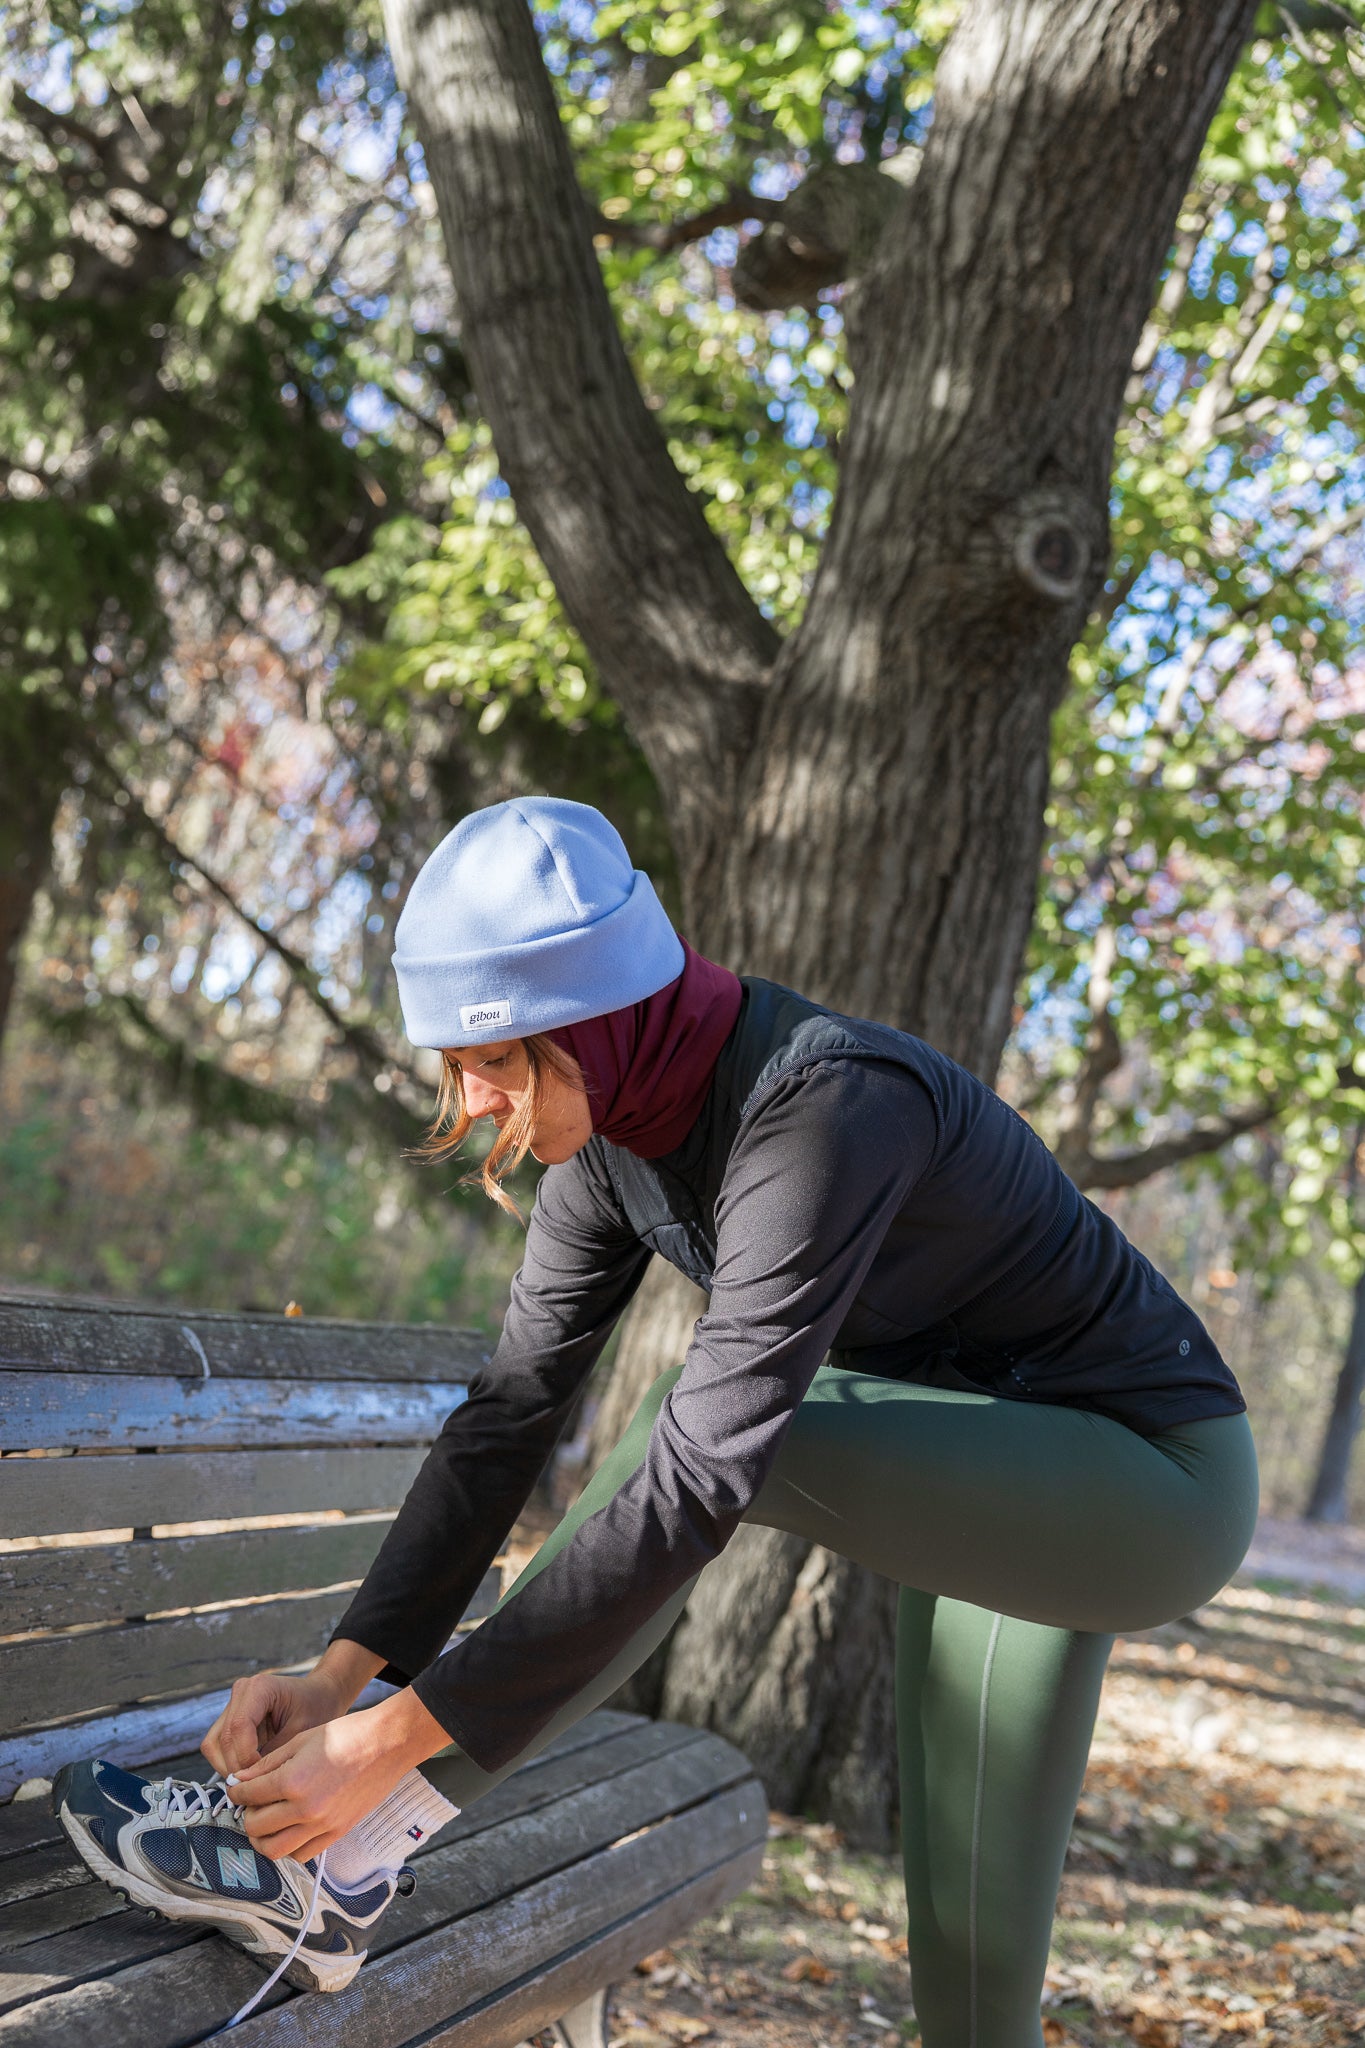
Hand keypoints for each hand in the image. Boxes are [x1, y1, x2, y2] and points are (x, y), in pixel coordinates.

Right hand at [202, 1668, 345, 1777]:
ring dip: (228, 1767)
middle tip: (254, 1787)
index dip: (245, 1758)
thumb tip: (251, 1782)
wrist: (320, 1694)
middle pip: (222, 1739)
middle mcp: (241, 1691)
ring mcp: (233, 1704)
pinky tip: (251, 1772)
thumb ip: (275, 1753)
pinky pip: (218, 1746)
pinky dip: (230, 1762)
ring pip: (213, 1745)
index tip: (261, 1777)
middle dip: (236, 1767)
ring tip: (252, 1781)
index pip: (238, 1727)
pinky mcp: (231, 1718)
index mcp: (259, 1687)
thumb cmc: (317, 1708)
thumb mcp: (302, 1731)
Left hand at [226, 1688, 449, 1862]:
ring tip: (266, 1821)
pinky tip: (289, 1829)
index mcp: (294, 1780)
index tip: (237, 1787)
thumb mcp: (301, 1740)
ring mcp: (322, 1825)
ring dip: (263, 1837)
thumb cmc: (346, 1735)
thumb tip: (240, 1780)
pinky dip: (288, 1847)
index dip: (237, 1790)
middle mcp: (306, 1808)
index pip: (249, 1795)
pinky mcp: (336, 1834)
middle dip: (247, 1814)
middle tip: (252, 1802)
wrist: (387, 1744)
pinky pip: (301, 1855)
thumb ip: (268, 1763)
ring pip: (274, 1851)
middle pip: (255, 1827)